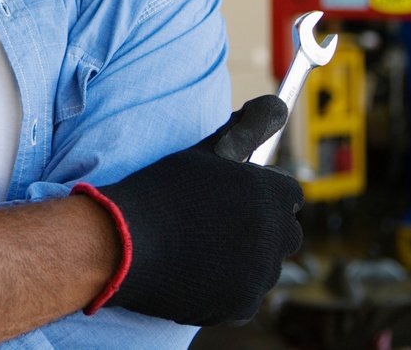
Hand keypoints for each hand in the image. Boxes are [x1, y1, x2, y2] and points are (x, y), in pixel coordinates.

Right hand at [75, 95, 303, 325]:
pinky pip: (244, 295)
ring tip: (198, 246)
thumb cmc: (161, 190)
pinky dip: (225, 287)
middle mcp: (276, 235)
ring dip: (242, 259)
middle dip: (259, 228)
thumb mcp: (205, 151)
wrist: (122, 241)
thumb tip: (280, 105)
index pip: (288, 194)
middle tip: (215, 223)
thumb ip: (248, 128)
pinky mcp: (243, 305)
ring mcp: (261, 273)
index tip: (234, 197)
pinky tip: (193, 270)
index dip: (260, 194)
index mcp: (271, 194)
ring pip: (263, 265)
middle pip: (284, 232)